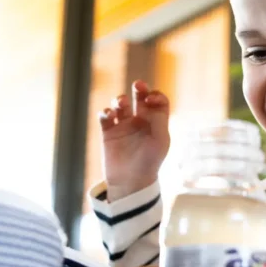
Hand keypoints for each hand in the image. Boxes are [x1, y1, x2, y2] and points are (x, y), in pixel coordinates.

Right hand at [99, 80, 169, 199]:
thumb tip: (151, 100)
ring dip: (120, 99)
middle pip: (140, 96)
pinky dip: (105, 111)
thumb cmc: (149, 162)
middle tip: (138, 85)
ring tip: (120, 104)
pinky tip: (109, 115)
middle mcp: (141, 121)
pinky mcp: (109, 132)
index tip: (150, 100)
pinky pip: (105, 116)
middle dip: (139, 88)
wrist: (130, 181)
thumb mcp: (159, 141)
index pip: (158, 100)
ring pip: (121, 104)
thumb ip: (158, 120)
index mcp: (156, 122)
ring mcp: (124, 125)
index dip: (156, 95)